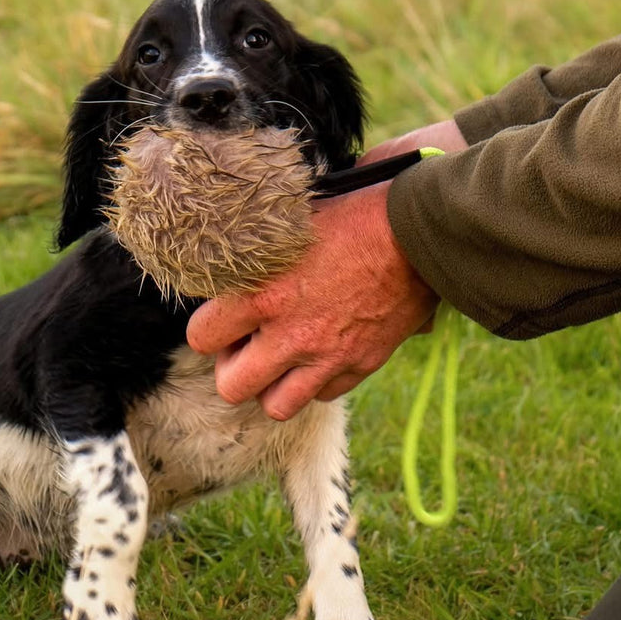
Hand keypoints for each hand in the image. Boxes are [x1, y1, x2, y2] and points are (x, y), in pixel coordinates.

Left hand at [186, 118, 467, 419]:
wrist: (419, 230)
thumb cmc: (354, 212)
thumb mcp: (295, 221)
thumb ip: (260, 250)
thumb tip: (232, 250)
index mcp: (265, 294)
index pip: (201, 337)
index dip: (208, 328)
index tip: (222, 315)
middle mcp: (291, 334)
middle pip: (231, 387)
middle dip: (233, 367)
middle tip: (247, 343)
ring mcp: (327, 356)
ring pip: (276, 406)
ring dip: (273, 385)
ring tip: (280, 358)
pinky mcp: (360, 364)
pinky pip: (323, 394)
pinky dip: (317, 381)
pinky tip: (320, 352)